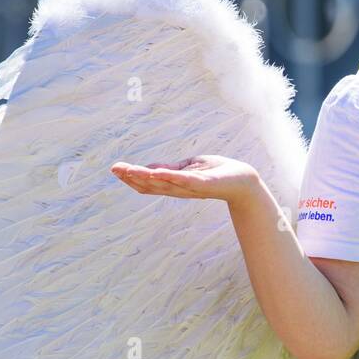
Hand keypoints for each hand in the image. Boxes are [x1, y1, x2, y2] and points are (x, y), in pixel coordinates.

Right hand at [110, 155, 260, 203]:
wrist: (244, 181)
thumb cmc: (217, 173)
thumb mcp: (189, 168)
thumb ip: (171, 169)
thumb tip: (148, 168)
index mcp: (175, 184)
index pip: (148, 183)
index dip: (131, 177)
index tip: (115, 169)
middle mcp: (180, 189)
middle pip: (151, 185)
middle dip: (132, 177)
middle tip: (115, 169)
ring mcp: (192, 188)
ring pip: (164, 183)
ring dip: (145, 177)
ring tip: (129, 170)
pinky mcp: (205, 184)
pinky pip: (186, 181)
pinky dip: (171, 177)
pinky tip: (157, 172)